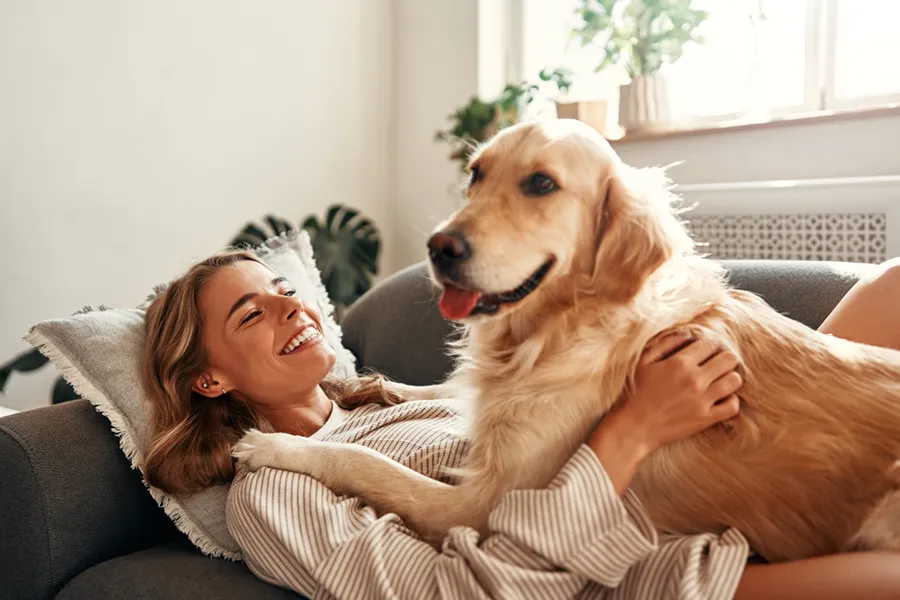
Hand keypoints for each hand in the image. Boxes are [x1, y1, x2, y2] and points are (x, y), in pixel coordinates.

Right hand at [588, 330, 742, 493]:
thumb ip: (665, 343)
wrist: (635, 427)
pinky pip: (733, 406)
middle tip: (716, 364)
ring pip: (734, 380)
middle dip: (724, 358)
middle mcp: (695, 380)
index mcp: (679, 363)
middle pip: (728, 359)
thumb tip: (687, 334)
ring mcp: (702, 400)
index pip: (709, 344)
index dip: (708, 345)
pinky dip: (730, 400)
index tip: (704, 352)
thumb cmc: (635, 392)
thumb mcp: (644, 361)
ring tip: (719, 380)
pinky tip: (721, 398)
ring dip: (729, 377)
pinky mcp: (706, 419)